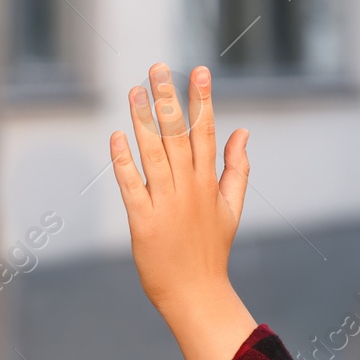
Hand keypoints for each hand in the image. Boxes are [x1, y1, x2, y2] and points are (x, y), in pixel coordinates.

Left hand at [111, 63, 258, 359]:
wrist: (196, 293)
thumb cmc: (211, 250)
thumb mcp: (232, 207)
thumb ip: (237, 167)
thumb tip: (243, 130)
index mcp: (208, 182)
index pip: (205, 132)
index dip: (201, 100)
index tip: (198, 71)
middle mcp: (188, 188)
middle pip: (177, 135)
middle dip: (168, 98)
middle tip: (158, 67)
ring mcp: (165, 203)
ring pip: (153, 154)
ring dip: (143, 121)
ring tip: (134, 90)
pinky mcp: (143, 221)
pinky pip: (132, 186)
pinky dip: (124, 162)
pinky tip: (117, 137)